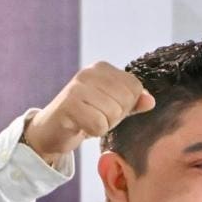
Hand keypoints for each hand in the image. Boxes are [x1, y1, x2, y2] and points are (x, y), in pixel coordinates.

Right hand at [22, 62, 155, 162]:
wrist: (51, 131)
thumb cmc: (84, 117)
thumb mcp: (112, 107)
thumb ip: (133, 103)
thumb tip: (150, 101)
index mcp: (102, 69)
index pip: (135, 87)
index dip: (127, 105)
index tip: (107, 109)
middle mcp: (89, 73)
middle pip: (125, 100)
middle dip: (115, 117)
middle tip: (97, 117)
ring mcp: (77, 87)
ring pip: (113, 113)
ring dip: (103, 125)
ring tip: (88, 121)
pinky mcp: (68, 105)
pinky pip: (98, 124)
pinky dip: (93, 132)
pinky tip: (81, 127)